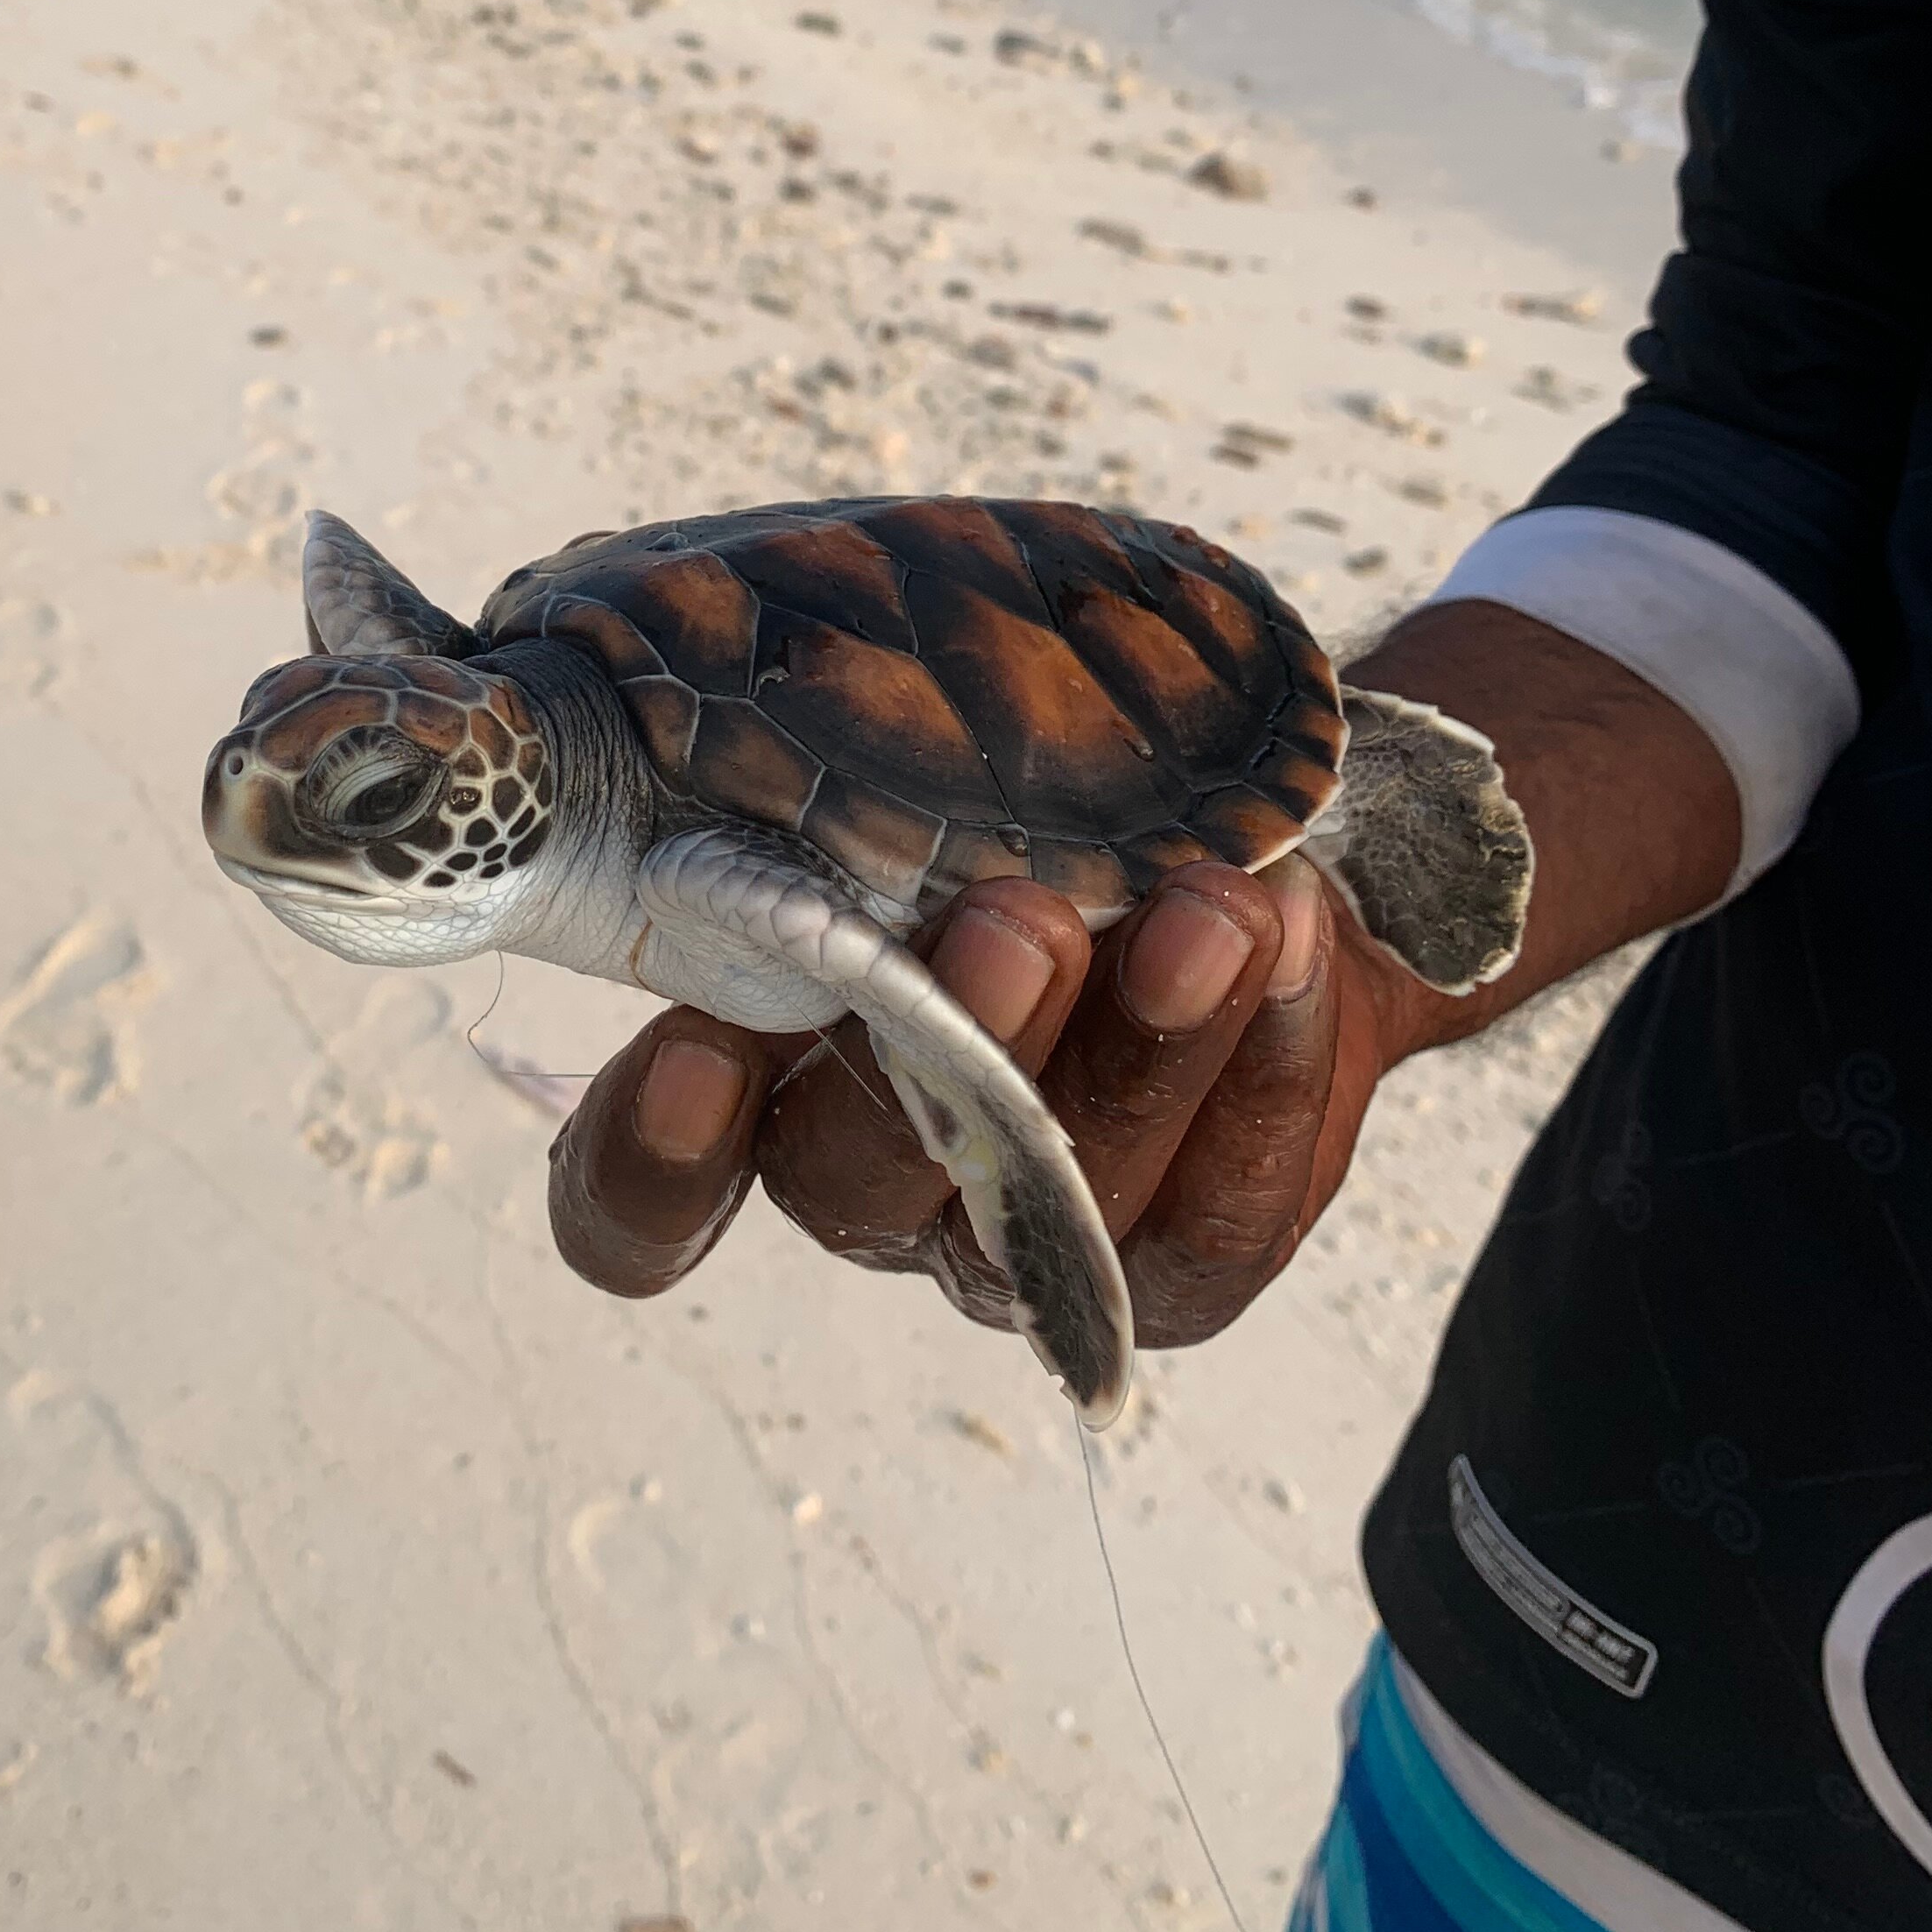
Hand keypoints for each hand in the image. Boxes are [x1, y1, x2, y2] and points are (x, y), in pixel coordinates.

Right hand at [547, 599, 1744, 1349]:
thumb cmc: (1021, 773)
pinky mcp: (1185, 1258)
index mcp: (756, 1074)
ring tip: (1215, 903)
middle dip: (947, 1038)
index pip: (641, 1189)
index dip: (650, 1157)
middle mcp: (870, 1178)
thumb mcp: (903, 737)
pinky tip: (1290, 932)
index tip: (697, 1051)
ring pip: (1059, 1196)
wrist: (1248, 841)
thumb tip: (735, 673)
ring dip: (1143, 1041)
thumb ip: (815, 739)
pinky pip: (1225, 1205)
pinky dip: (1265, 1059)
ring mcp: (1023, 1237)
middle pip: (858, 1180)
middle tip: (1020, 912)